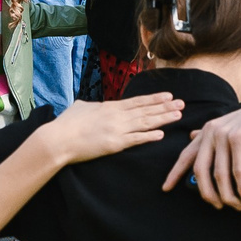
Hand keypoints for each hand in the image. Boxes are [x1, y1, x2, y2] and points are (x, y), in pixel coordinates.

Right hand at [38, 94, 185, 163]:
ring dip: (163, 119)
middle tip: (182, 103)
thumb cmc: (66, 124)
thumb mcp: (81, 107)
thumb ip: (91, 105)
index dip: (154, 99)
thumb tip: (93, 105)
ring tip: (178, 115)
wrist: (58, 139)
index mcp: (110, 107)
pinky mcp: (114, 144)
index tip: (168, 96)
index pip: (137, 101)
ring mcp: (117, 130)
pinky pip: (135, 140)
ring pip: (145, 123)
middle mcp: (117, 116)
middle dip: (165, 107)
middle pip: (146, 110)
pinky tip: (161, 134)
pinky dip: (149, 136)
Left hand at [161, 101, 240, 207]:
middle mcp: (211, 132)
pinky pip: (238, 172)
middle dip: (207, 193)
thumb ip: (209, 134)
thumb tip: (192, 137)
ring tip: (236, 206)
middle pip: (200, 170)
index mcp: (206, 131)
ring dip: (228, 195)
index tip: (166, 188)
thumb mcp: (226, 126)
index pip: (186, 155)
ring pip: (219, 175)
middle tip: (216, 206)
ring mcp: (224, 135)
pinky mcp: (238, 139)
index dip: (174, 173)